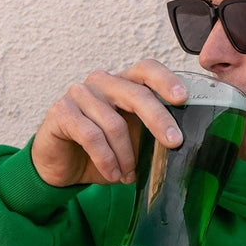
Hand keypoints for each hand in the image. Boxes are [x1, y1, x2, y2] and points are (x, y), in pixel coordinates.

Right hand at [30, 60, 187, 187]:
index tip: (183, 98)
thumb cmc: (101, 153)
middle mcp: (102, 82)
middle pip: (136, 94)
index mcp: (123, 84)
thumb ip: (152, 136)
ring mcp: (80, 94)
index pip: (146, 70)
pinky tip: (112, 174)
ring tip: (128, 175)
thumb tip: (181, 144)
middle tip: (174, 143)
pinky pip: (91, 136)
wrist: (62, 168)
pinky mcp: (62, 111)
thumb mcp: (134, 144)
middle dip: (158, 120)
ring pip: (114, 123)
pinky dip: (106, 159)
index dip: (166, 80)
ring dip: (126, 156)